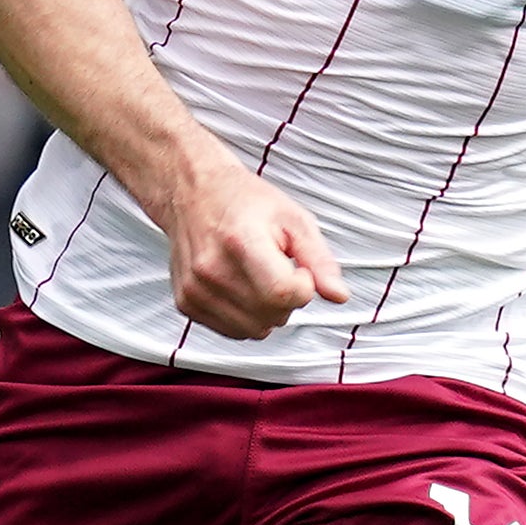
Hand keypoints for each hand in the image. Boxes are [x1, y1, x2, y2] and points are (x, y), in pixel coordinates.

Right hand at [156, 147, 348, 338]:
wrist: (192, 193)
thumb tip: (339, 296)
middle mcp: (212, 269)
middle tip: (277, 268)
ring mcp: (195, 289)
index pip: (283, 294)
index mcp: (241, 242)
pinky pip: (233, 331)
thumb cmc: (245, 202)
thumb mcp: (293, 220)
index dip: (303, 287)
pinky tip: (241, 288)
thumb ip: (319, 260)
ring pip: (255, 330)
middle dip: (288, 299)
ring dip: (267, 312)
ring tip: (258, 278)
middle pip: (273, 315)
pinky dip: (246, 316)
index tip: (299, 269)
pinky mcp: (186, 303)